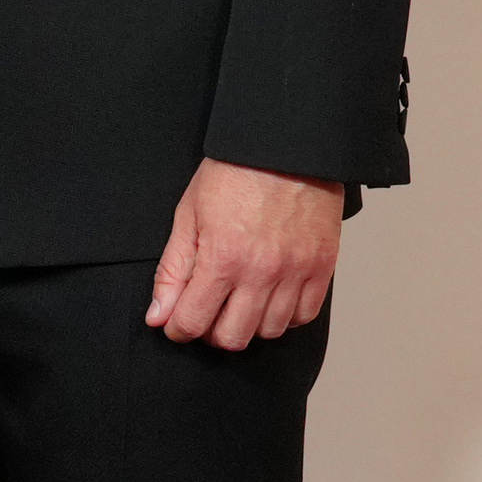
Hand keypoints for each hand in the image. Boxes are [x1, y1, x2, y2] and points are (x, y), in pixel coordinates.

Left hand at [147, 159, 341, 350]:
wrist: (285, 143)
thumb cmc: (234, 172)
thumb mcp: (189, 215)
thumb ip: (172, 270)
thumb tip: (159, 316)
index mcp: (223, 258)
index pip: (193, 322)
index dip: (178, 328)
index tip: (176, 322)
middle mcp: (262, 272)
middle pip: (233, 338)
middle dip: (211, 331)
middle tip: (207, 312)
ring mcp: (296, 271)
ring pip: (270, 331)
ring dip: (249, 324)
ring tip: (239, 301)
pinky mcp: (322, 266)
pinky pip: (305, 315)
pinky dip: (286, 315)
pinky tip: (271, 297)